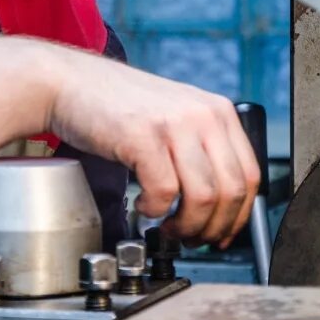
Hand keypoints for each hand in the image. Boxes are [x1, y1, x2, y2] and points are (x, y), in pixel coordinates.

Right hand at [0, 36, 259, 247]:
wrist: (68, 82)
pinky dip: (154, 210)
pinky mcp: (143, 136)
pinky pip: (164, 192)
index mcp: (217, 110)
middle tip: (192, 238)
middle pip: (231, 190)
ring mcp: (173, 124)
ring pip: (203, 197)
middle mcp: (202, 114)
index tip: (222, 232)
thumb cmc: (116, 105)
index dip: (239, 214)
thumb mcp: (174, 116)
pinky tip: (143, 205)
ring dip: (185, 224)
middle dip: (213, 227)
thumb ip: (200, 148)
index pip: (250, 174)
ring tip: (167, 226)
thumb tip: (219, 203)